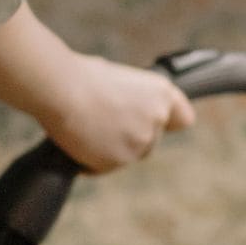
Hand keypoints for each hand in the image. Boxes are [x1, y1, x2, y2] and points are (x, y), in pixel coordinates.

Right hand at [33, 52, 195, 173]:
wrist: (62, 90)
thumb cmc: (83, 77)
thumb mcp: (119, 79)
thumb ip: (133, 99)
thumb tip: (124, 112)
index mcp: (161, 94)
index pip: (183, 118)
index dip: (169, 122)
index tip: (156, 123)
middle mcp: (157, 119)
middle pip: (150, 141)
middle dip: (129, 136)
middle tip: (102, 121)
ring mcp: (140, 143)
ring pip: (128, 155)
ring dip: (110, 148)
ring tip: (86, 127)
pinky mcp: (119, 162)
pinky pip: (104, 167)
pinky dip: (91, 160)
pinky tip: (78, 141)